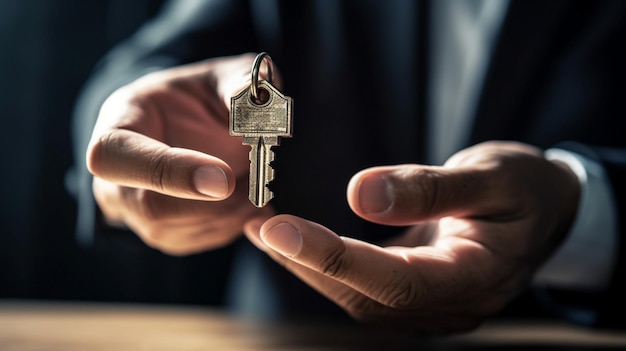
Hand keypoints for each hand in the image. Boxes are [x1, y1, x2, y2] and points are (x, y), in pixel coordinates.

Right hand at [87, 53, 273, 254]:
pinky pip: (203, 239)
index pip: (115, 158)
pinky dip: (236, 222)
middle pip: (151, 208)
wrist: (193, 128)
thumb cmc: (197, 99)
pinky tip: (249, 197)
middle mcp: (116, 180)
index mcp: (116, 129)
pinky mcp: (167, 235)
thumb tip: (259, 99)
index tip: (224, 178)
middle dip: (214, 200)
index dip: (169, 171)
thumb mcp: (218, 76)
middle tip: (257, 183)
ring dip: (231, 211)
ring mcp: (137, 215)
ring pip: (182, 230)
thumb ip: (237, 81)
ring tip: (256, 181)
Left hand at [244, 141, 579, 333]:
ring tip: (264, 232)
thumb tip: (359, 195)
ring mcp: (433, 305)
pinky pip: (366, 288)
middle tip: (259, 227)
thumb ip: (431, 188)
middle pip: (367, 296)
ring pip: (360, 298)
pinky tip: (299, 242)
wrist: (547, 211)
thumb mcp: (492, 175)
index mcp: (475, 277)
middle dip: (307, 263)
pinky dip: (327, 266)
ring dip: (309, 267)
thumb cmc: (526, 188)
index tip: (279, 231)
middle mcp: (450, 304)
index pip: (394, 279)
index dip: (333, 257)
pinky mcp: (417, 292)